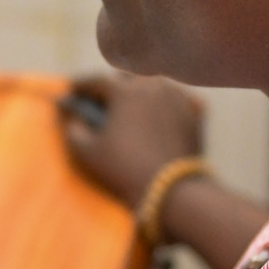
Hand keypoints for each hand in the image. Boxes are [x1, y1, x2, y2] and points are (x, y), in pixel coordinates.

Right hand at [60, 73, 203, 207]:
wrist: (173, 190)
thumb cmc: (125, 169)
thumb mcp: (89, 153)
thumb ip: (74, 132)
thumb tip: (73, 121)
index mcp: (125, 91)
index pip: (97, 81)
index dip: (82, 85)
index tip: (72, 89)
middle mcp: (153, 85)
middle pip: (128, 78)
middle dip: (113, 85)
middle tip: (103, 97)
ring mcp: (178, 96)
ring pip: (155, 85)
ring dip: (141, 90)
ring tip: (134, 103)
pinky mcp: (196, 112)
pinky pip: (179, 97)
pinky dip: (168, 101)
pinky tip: (164, 109)